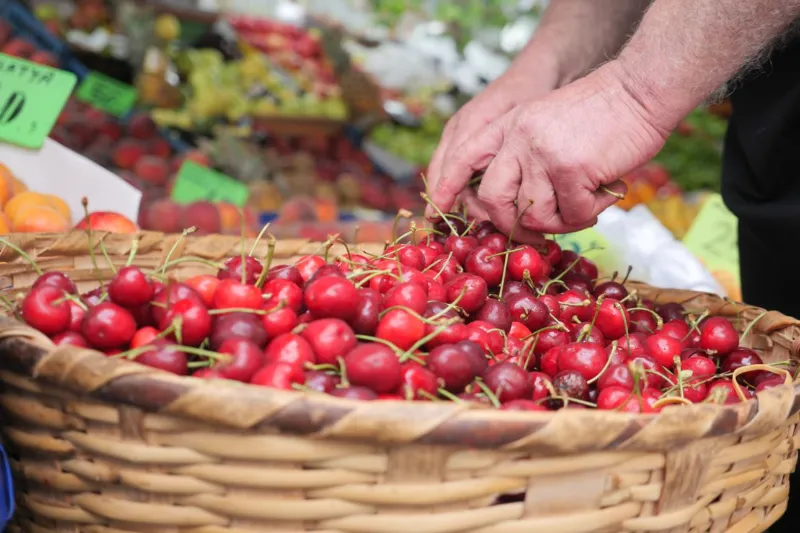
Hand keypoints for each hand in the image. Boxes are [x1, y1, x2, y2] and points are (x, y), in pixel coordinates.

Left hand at [427, 61, 672, 238]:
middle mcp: (517, 138)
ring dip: (564, 220)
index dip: (447, 185)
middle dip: (513, 225)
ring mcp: (540, 153)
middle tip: (538, 233)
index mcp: (508, 125)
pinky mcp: (568, 168)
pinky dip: (592, 212)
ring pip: (536, 215)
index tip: (438, 209)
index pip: (463, 155)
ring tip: (587, 202)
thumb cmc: (602, 113)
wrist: (641, 89)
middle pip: (493, 199)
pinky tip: (607, 191)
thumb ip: (524, 155)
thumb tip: (517, 210)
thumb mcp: (546, 122)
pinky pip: (572, 215)